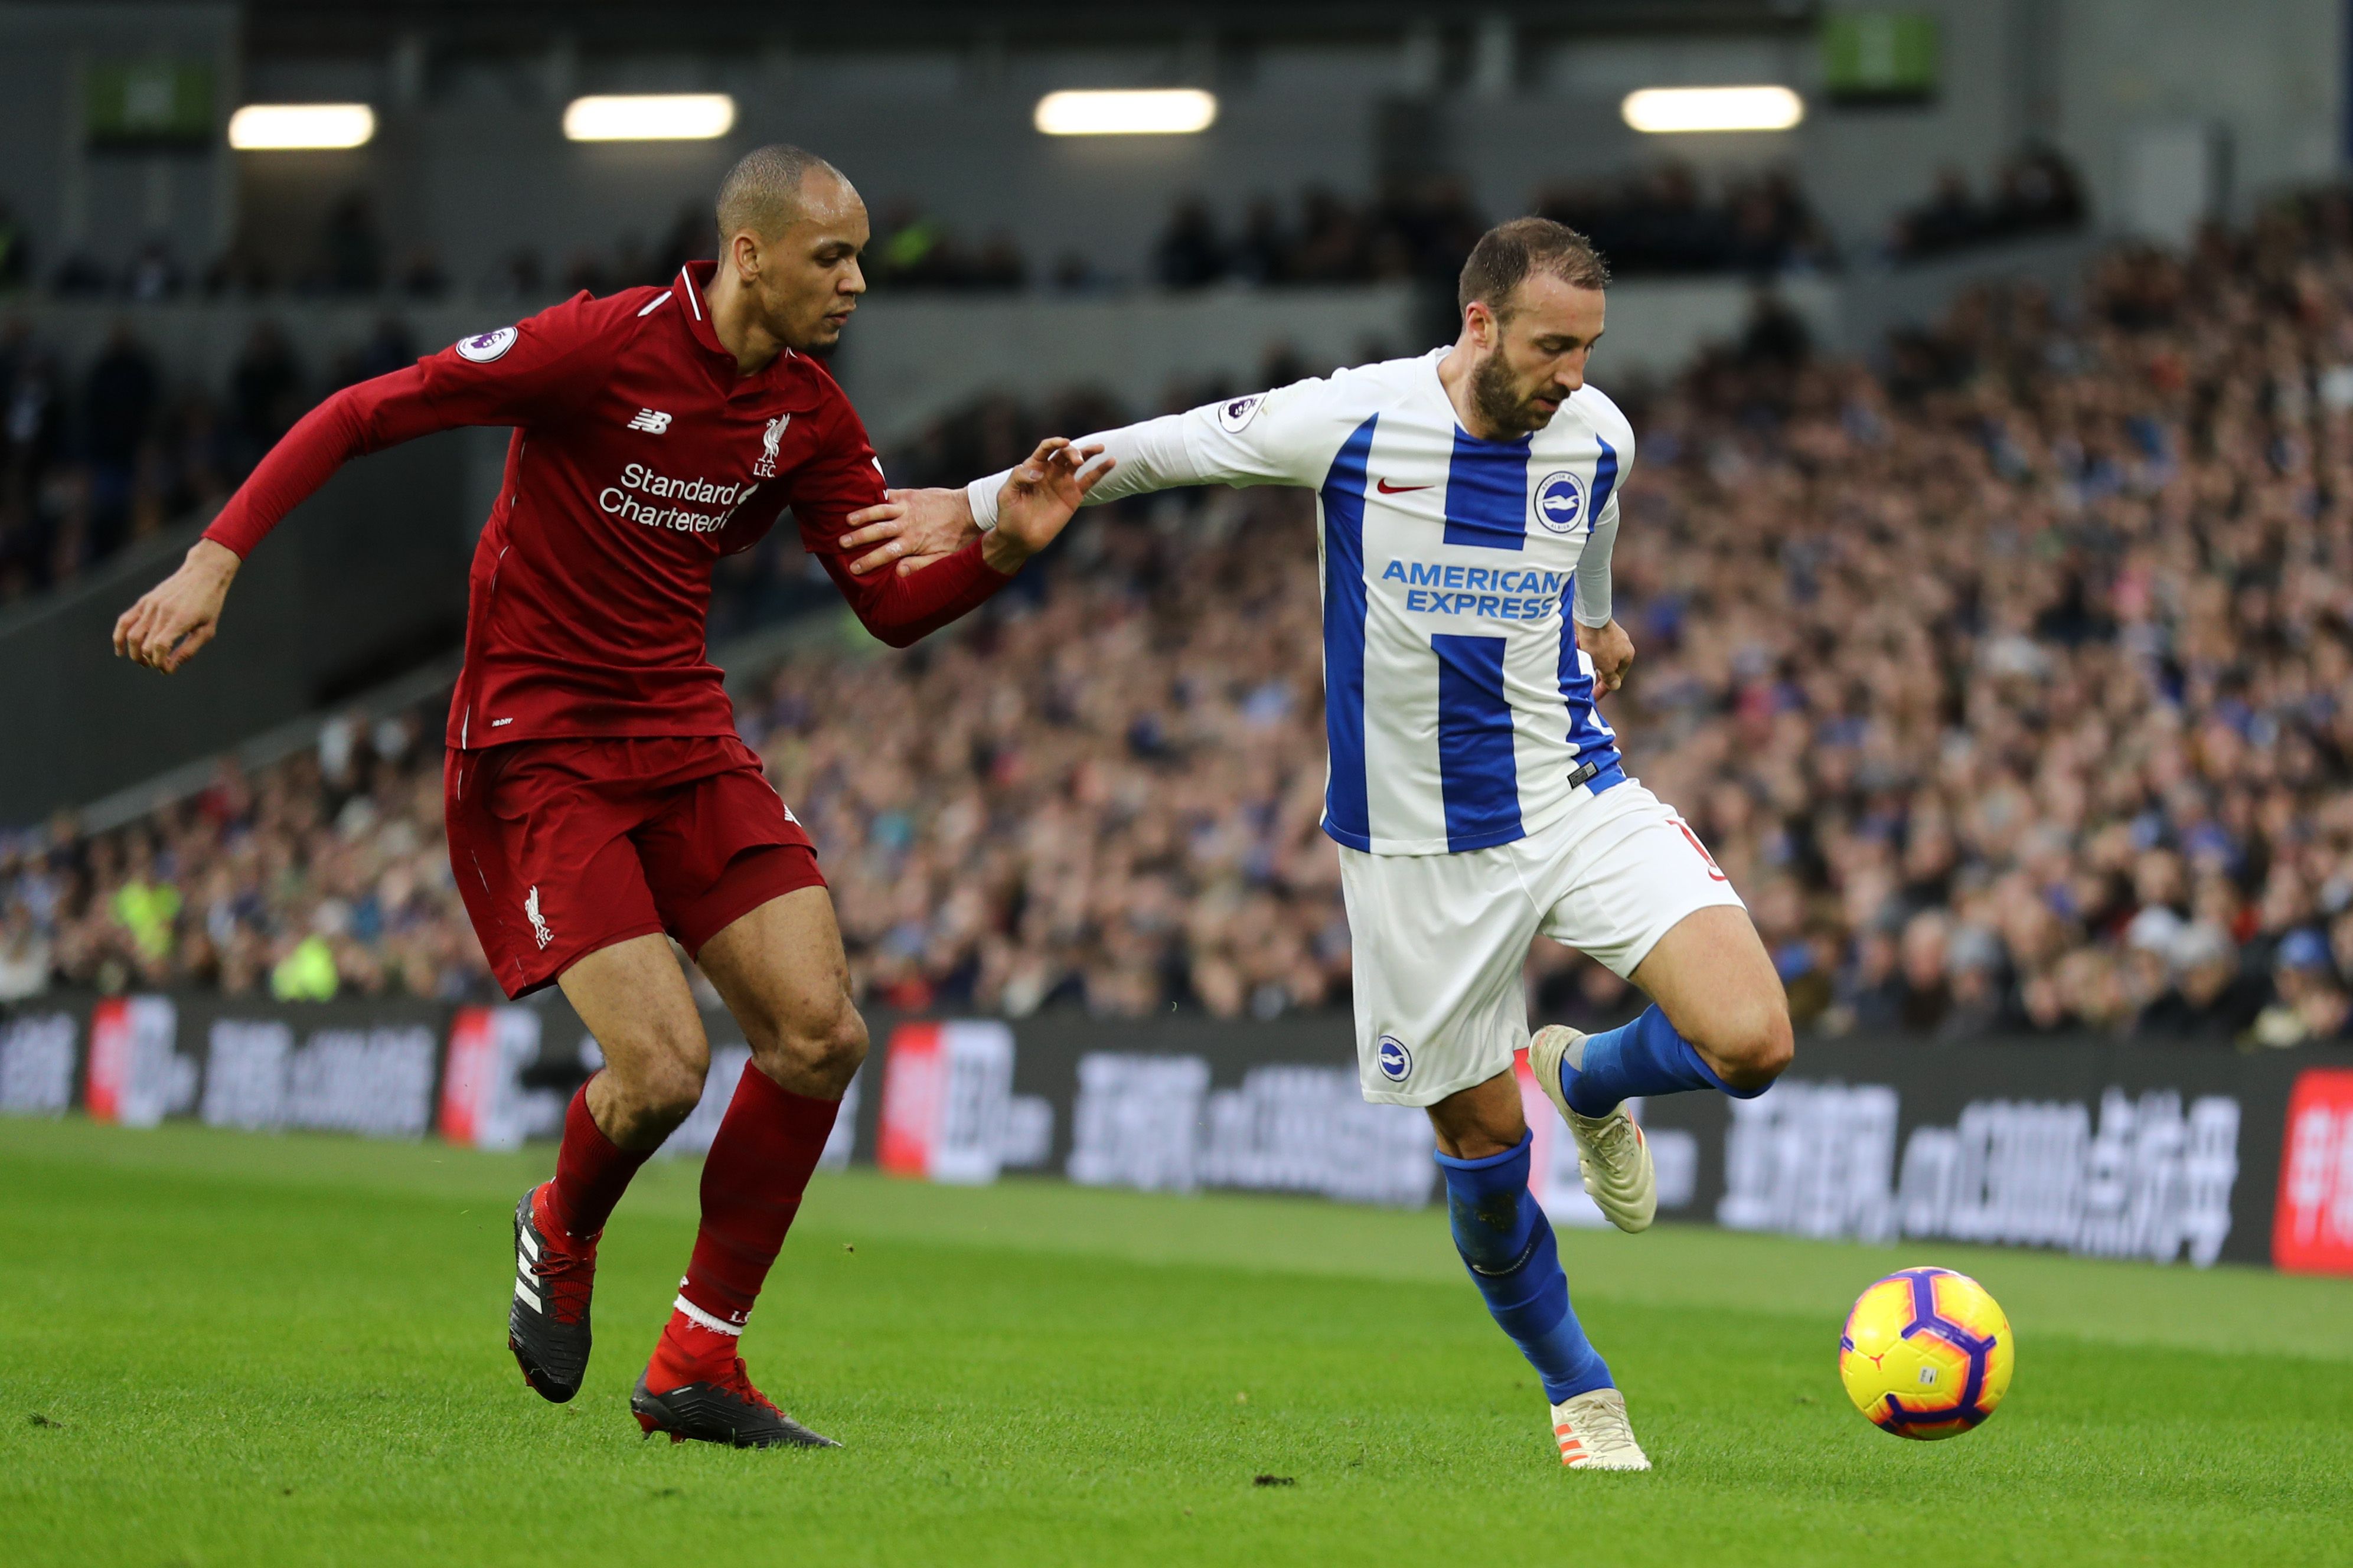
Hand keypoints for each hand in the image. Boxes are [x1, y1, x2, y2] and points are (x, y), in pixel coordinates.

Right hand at [113, 539, 240, 672]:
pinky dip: (119, 637)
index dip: (161, 663)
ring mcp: (150, 606)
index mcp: (179, 620)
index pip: (160, 647)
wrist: (202, 573)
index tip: (168, 669)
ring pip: (131, 636)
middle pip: (145, 645)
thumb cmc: (209, 604)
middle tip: (159, 666)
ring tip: (143, 662)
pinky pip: (125, 621)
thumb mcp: (207, 629)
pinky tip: (121, 651)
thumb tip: (170, 667)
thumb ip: (189, 650)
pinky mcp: (144, 601)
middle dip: (150, 661)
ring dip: (134, 653)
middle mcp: (161, 612)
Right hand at [841, 487, 981, 577]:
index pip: (887, 553)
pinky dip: (874, 497)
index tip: (854, 569)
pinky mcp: (909, 495)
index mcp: (913, 542)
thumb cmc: (955, 538)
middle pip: (878, 531)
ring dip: (862, 515)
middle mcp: (907, 524)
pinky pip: (888, 495)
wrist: (967, 510)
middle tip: (841, 543)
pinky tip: (859, 498)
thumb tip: (898, 573)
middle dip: (859, 537)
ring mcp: (907, 507)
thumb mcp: (943, 557)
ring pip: (880, 511)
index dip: (869, 561)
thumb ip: (921, 565)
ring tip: (846, 521)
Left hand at [981, 439, 1111, 572]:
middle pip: (1065, 452)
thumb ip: (1019, 478)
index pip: (1046, 448)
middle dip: (1073, 452)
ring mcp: (1063, 483)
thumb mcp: (1007, 494)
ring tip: (1100, 448)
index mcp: (1033, 466)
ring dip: (1089, 452)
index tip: (1063, 443)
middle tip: (1077, 462)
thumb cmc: (1009, 514)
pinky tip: (1111, 461)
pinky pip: (1090, 480)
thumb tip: (1039, 472)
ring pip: (1079, 461)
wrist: (1020, 538)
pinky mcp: (1074, 496)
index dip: (1055, 443)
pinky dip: (1101, 470)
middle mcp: (1050, 471)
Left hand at [1576, 617, 1634, 692]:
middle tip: (1585, 683)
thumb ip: (1610, 678)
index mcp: (1627, 656)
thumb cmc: (1600, 644)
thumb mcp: (1605, 667)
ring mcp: (1611, 635)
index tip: (1593, 696)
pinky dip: (1585, 650)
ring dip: (1590, 662)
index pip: (1617, 678)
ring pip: (1599, 655)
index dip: (1604, 689)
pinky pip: (1592, 644)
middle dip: (1596, 675)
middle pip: (1608, 666)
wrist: (1591, 616)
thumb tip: (1615, 685)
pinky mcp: (1599, 628)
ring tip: (1579, 667)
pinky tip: (1577, 650)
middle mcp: (1622, 645)